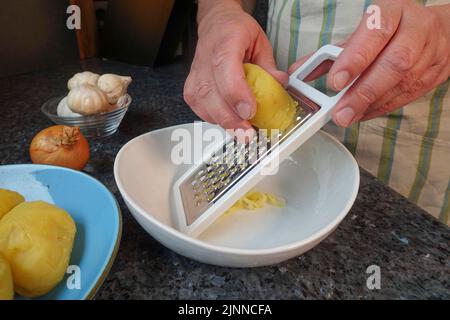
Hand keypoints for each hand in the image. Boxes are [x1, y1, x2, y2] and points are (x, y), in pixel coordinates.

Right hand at [183, 0, 287, 129]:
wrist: (216, 26)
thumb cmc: (236, 32)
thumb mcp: (260, 42)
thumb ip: (269, 67)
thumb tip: (280, 85)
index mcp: (226, 44)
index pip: (226, 71)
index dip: (236, 95)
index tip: (250, 112)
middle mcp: (205, 61)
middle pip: (211, 95)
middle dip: (231, 119)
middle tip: (248, 134)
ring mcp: (195, 77)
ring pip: (204, 106)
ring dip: (225, 122)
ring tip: (243, 131)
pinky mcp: (191, 91)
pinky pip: (201, 111)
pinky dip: (217, 120)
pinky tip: (230, 120)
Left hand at [289, 0, 449, 126]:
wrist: (434, 32)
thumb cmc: (389, 31)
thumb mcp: (359, 35)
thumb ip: (329, 54)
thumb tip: (299, 71)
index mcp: (392, 12)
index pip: (375, 33)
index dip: (355, 59)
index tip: (335, 82)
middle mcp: (415, 29)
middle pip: (394, 63)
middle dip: (363, 92)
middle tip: (340, 113)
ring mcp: (430, 52)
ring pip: (403, 83)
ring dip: (371, 104)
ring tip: (348, 116)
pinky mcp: (435, 73)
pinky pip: (408, 95)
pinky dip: (381, 107)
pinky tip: (363, 113)